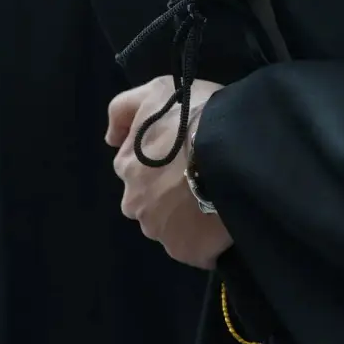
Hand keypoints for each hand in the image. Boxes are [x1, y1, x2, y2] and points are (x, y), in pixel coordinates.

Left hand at [106, 76, 231, 268]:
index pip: (137, 169)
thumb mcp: (156, 91)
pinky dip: (206, 241)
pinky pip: (195, 250)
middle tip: (202, 177)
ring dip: (188, 218)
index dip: (162, 162)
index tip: (186, 154)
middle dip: (170, 194)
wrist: (233, 150)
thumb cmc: (196, 116)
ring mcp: (160, 231)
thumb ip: (123, 110)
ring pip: (172, 227)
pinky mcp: (187, 252)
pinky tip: (224, 220)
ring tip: (217, 199)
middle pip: (151, 202)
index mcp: (127, 166)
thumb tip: (111, 139)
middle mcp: (135, 203)